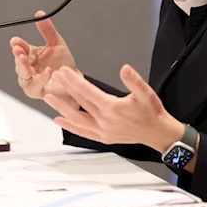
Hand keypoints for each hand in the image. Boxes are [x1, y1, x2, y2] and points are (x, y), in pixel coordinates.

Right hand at [10, 11, 77, 105]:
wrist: (75, 81)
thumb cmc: (64, 64)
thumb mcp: (57, 43)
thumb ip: (48, 30)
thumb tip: (39, 14)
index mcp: (31, 56)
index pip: (20, 48)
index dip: (17, 44)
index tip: (15, 41)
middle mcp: (29, 69)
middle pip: (19, 62)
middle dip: (18, 55)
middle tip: (18, 49)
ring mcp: (32, 82)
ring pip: (23, 76)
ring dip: (23, 67)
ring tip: (26, 58)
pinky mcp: (39, 92)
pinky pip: (35, 87)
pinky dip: (40, 80)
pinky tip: (47, 71)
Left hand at [44, 64, 184, 153]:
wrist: (158, 133)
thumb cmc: (152, 113)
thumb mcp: (147, 94)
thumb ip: (135, 81)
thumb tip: (125, 69)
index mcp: (112, 108)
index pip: (87, 91)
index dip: (73, 80)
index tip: (63, 71)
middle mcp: (104, 121)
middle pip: (79, 103)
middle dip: (65, 88)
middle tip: (54, 77)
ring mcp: (102, 131)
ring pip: (76, 119)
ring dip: (61, 108)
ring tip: (48, 98)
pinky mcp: (103, 137)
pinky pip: (82, 132)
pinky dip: (70, 126)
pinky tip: (59, 120)